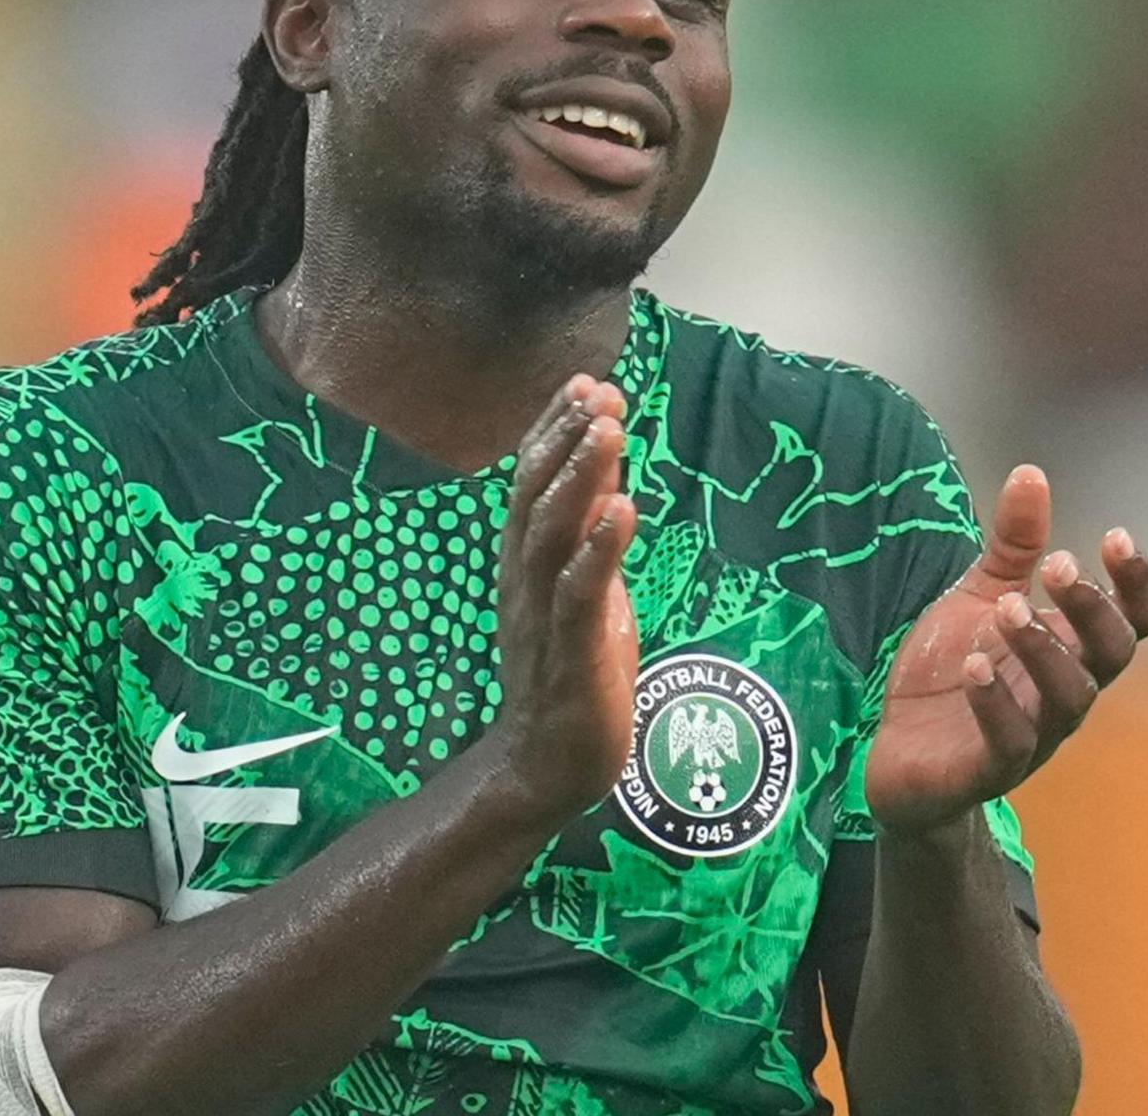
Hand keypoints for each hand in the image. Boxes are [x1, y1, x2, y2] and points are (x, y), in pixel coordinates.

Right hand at [483, 375, 641, 821]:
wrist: (547, 764)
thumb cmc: (573, 671)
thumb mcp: (586, 589)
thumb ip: (591, 534)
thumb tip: (608, 474)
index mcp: (526, 561)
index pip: (532, 482)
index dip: (555, 431)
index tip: (584, 382)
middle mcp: (525, 579)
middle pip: (536, 496)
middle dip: (567, 439)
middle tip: (600, 391)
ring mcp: (543, 615)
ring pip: (552, 534)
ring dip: (581, 478)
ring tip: (610, 430)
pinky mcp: (571, 653)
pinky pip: (579, 595)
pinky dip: (599, 550)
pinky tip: (622, 512)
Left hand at [864, 465, 1147, 833]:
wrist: (900, 755)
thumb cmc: (951, 672)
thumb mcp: (979, 598)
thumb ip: (1011, 546)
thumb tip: (1032, 471)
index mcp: (1070, 648)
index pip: (1133, 621)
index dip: (1136, 584)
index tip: (1116, 537)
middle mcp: (1063, 691)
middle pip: (1112, 654)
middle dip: (1092, 608)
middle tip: (1055, 566)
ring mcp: (1033, 733)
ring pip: (1069, 698)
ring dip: (1044, 648)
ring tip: (1007, 608)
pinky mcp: (989, 769)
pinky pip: (1010, 743)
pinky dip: (996, 703)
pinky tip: (974, 667)